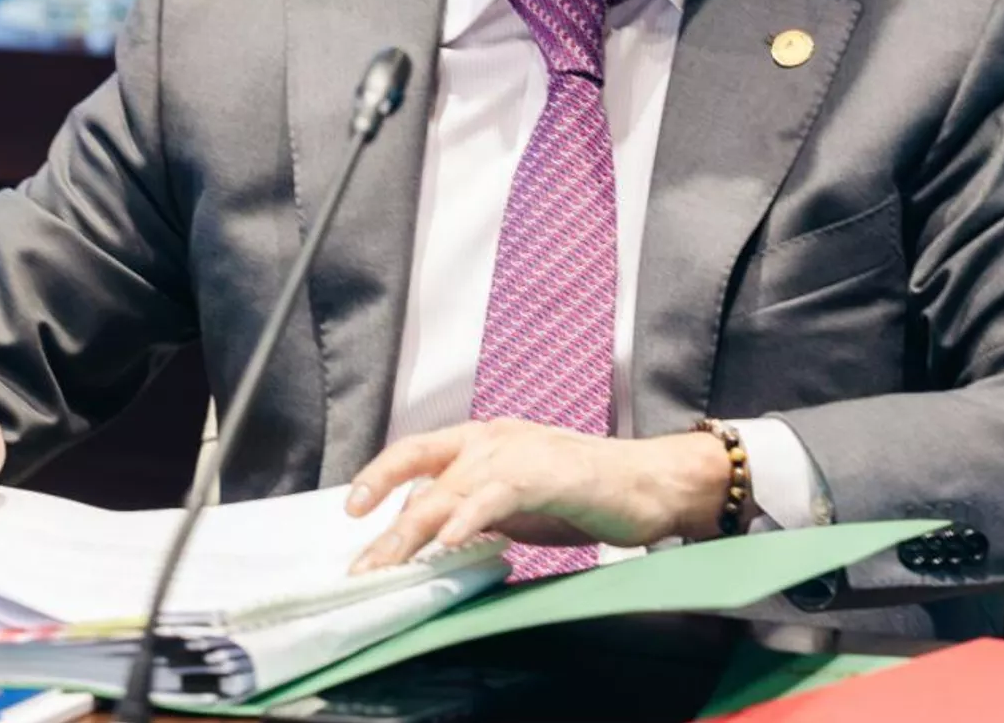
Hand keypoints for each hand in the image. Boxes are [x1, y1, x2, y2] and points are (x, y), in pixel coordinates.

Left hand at [344, 421, 732, 574]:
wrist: (650, 482)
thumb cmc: (587, 492)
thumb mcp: (518, 500)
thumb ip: (478, 509)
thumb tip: (436, 538)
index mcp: (485, 438)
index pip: (418, 451)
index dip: (381, 475)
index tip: (352, 510)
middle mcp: (494, 438)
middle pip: (424, 477)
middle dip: (387, 525)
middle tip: (361, 566)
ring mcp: (520, 453)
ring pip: (451, 490)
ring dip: (414, 532)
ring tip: (388, 565)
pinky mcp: (547, 473)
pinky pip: (497, 495)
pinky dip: (470, 516)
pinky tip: (450, 540)